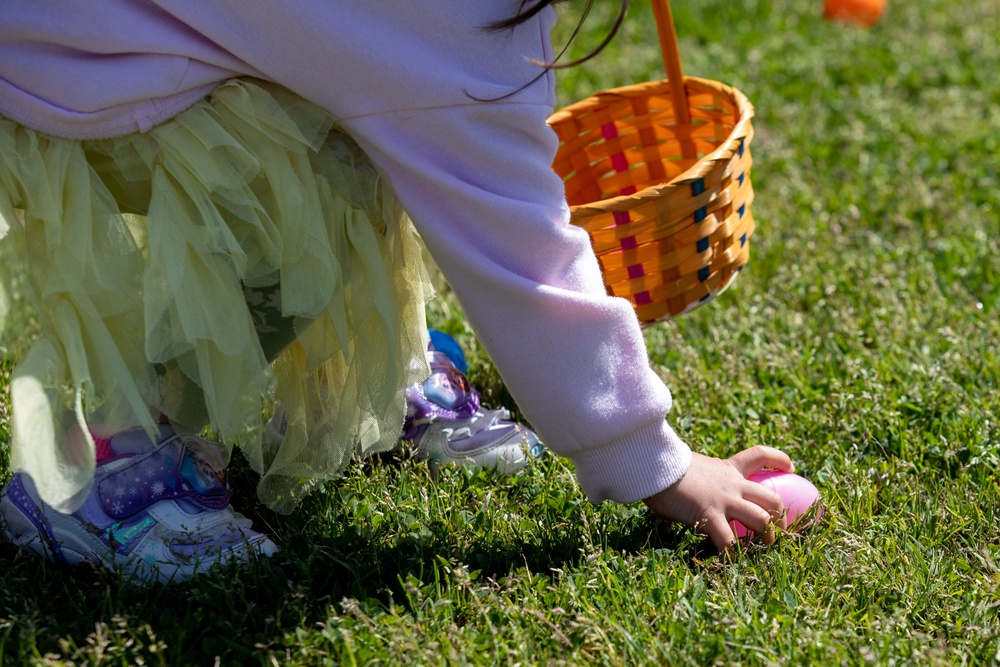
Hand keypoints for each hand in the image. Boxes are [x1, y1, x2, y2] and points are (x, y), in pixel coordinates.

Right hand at [643, 445, 793, 551]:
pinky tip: (730, 563)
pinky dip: (732, 555)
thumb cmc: (665, 467)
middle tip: (778, 529)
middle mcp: (732, 484)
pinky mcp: (710, 516)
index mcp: (728, 468)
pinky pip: (728, 542)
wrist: (653, 466)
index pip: (759, 455)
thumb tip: (694, 487)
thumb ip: (702, 478)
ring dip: (767, 537)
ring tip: (762, 549)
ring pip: (761, 520)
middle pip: (771, 498)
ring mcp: (724, 501)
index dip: (779, 459)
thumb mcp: (690, 466)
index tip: (791, 466)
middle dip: (781, 516)